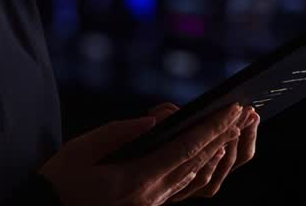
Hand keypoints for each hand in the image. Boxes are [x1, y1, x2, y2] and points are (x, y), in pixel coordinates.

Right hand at [38, 103, 247, 205]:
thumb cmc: (60, 181)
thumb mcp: (84, 148)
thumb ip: (123, 131)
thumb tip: (159, 118)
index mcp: (137, 181)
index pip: (185, 149)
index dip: (212, 128)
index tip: (232, 109)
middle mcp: (151, 197)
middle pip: (197, 162)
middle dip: (224, 135)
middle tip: (245, 113)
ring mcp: (151, 204)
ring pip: (194, 176)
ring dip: (218, 150)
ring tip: (235, 127)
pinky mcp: (147, 205)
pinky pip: (182, 186)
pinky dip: (201, 166)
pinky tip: (210, 152)